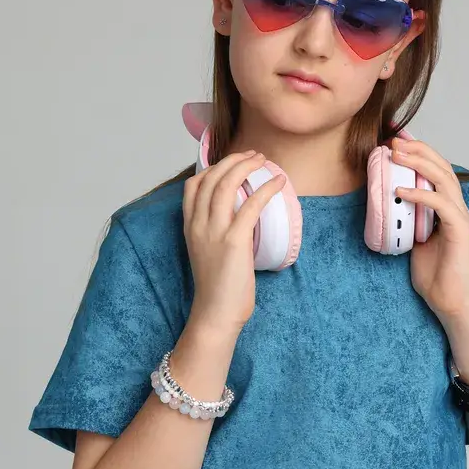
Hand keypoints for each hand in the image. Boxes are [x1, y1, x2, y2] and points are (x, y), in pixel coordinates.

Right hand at [183, 150, 286, 332]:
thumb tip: (239, 218)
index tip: (233, 164)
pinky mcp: (234, 240)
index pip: (193, 185)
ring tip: (265, 161)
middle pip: (212, 177)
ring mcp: (214, 231)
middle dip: (234, 160)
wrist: (216, 312)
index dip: (214, 167)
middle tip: (255, 156)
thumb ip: (215, 233)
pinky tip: (279, 183)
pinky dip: (267, 188)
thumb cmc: (218, 288)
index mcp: (189, 227)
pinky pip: (251, 204)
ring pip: (227, 183)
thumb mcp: (208, 253)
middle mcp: (198, 224)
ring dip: (248, 166)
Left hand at [392, 137, 468, 322]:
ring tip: (397, 154)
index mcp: (446, 209)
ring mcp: (460, 219)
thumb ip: (407, 222)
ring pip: (444, 179)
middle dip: (418, 150)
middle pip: (442, 167)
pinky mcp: (461, 232)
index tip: (395, 142)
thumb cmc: (436, 276)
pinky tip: (401, 190)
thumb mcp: (413, 242)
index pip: (435, 172)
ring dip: (419, 163)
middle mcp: (456, 209)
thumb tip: (387, 207)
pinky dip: (421, 194)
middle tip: (394, 140)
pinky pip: (441, 205)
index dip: (418, 154)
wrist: (452, 303)